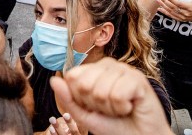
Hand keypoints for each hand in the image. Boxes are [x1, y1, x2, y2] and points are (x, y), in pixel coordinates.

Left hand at [50, 58, 172, 134]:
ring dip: (111, 108)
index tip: (95, 106)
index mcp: (94, 70)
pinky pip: (118, 94)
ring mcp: (123, 69)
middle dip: (96, 104)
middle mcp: (108, 65)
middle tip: (110, 108)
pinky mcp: (137, 78)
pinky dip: (122, 107)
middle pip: (84, 84)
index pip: (72, 77)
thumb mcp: (85, 115)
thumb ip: (68, 99)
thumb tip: (53, 80)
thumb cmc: (114, 126)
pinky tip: (130, 106)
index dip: (80, 99)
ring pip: (101, 90)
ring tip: (121, 108)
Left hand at [156, 0, 191, 24]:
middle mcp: (185, 13)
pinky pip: (170, 16)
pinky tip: (159, 8)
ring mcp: (181, 17)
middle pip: (173, 7)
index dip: (172, 0)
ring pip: (170, 11)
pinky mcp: (179, 19)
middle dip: (165, 1)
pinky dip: (164, 12)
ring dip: (163, 6)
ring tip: (157, 0)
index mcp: (189, 7)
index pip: (179, 4)